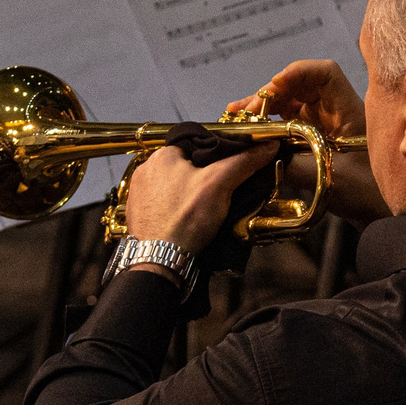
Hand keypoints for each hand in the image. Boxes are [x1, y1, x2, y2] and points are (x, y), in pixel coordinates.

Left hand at [121, 141, 280, 254]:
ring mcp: (139, 193)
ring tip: (203, 209)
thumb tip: (267, 147)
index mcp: (161, 155)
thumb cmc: (185, 219)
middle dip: (202, 177)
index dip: (216, 157)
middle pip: (185, 166)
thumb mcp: (220, 184)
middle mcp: (146, 170)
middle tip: (218, 193)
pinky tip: (187, 219)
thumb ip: (243, 162)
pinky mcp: (138, 213)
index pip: (196, 145)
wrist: (161, 259)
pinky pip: (162, 203)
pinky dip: (175, 208)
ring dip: (188, 193)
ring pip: (174, 185)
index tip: (228, 171)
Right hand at [228, 61, 387, 220]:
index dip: (298, 72)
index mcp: (347, 111)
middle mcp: (334, 111)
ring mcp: (324, 124)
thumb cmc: (367, 192)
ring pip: (290, 103)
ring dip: (265, 107)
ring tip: (238, 115)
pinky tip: (249, 128)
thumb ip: (292, 165)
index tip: (276, 85)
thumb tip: (256, 156)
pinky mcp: (314, 139)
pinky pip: (288, 122)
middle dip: (271, 93)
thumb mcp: (327, 178)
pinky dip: (269, 122)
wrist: (381, 213)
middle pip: (299, 87)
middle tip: (247, 110)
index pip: (325, 74)